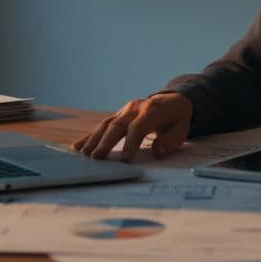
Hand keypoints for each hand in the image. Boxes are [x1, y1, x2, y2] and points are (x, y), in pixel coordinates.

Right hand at [72, 92, 192, 161]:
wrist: (172, 101)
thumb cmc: (176, 119)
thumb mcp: (181, 130)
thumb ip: (169, 141)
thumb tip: (156, 152)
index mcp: (152, 111)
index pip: (138, 127)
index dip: (131, 143)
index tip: (125, 160)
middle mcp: (135, 108)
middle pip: (118, 125)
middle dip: (106, 142)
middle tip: (97, 158)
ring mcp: (124, 110)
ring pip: (106, 124)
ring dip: (94, 139)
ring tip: (84, 154)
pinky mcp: (118, 115)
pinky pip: (102, 125)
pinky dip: (90, 136)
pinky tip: (78, 146)